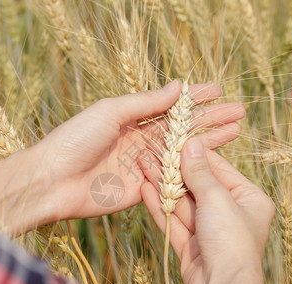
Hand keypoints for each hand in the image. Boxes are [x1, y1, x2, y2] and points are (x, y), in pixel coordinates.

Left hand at [37, 80, 245, 219]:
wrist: (53, 180)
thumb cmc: (75, 139)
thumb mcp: (110, 111)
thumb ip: (145, 102)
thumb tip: (177, 86)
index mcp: (132, 118)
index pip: (171, 107)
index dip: (195, 99)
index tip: (218, 91)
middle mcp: (141, 140)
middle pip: (183, 129)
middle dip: (210, 119)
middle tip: (238, 112)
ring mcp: (144, 165)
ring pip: (183, 152)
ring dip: (209, 142)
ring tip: (235, 132)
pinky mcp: (144, 189)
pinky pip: (172, 179)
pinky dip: (192, 171)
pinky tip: (213, 163)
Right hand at [141, 138, 274, 283]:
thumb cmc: (232, 241)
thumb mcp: (217, 198)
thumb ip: (200, 172)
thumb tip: (191, 144)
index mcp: (249, 199)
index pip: (218, 169)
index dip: (194, 155)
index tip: (175, 140)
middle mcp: (231, 214)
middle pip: (198, 186)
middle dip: (174, 170)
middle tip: (152, 152)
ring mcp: (211, 232)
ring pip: (183, 204)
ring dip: (163, 186)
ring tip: (143, 165)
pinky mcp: (192, 246)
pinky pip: (175, 221)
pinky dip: (160, 206)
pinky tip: (145, 189)